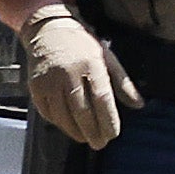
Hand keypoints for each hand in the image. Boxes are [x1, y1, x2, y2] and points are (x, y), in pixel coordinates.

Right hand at [21, 10, 132, 148]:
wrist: (49, 30)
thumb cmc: (82, 45)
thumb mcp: (108, 57)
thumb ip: (123, 83)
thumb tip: (139, 105)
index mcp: (90, 63)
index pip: (102, 98)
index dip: (108, 119)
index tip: (113, 134)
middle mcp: (68, 73)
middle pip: (81, 110)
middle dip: (93, 131)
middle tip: (100, 143)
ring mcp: (49, 80)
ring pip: (63, 115)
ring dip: (75, 131)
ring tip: (86, 139)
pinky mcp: (35, 86)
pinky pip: (47, 112)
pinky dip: (59, 123)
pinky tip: (68, 128)